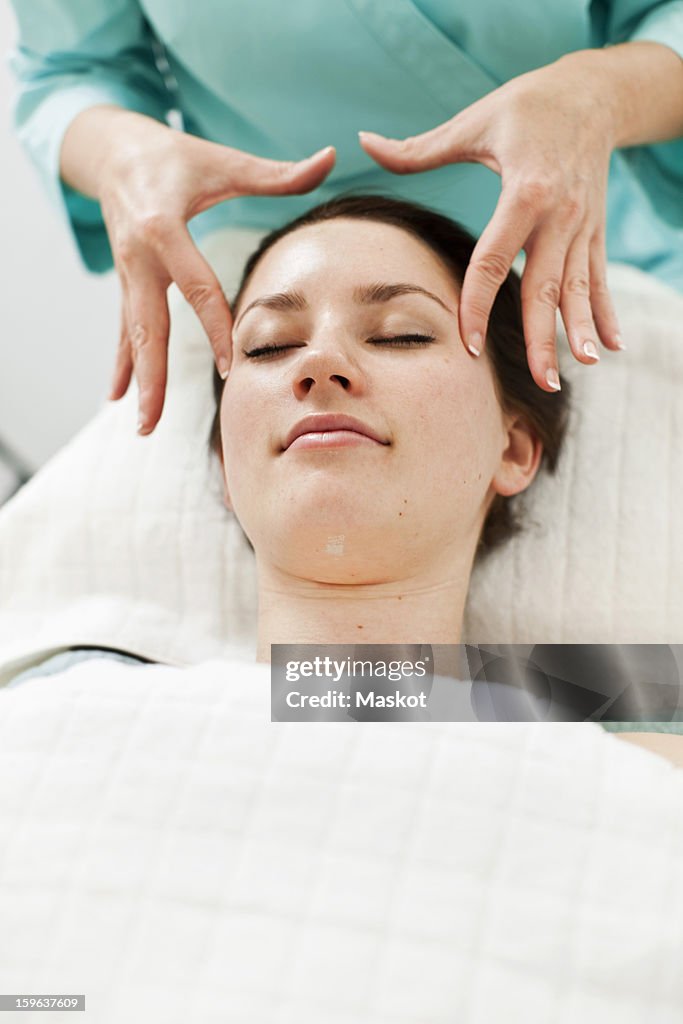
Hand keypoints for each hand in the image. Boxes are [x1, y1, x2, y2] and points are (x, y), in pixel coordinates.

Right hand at [90, 111, 334, 431]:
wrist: (112, 149)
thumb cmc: (174, 156)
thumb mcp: (223, 161)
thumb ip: (277, 171)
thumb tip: (332, 157)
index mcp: (164, 229)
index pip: (196, 287)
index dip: (214, 327)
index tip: (229, 367)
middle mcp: (139, 258)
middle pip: (148, 326)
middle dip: (152, 376)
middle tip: (153, 421)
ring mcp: (127, 275)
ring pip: (132, 337)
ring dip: (138, 383)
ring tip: (142, 426)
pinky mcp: (125, 282)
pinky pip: (123, 330)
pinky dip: (122, 363)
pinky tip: (116, 396)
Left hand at [358, 52, 624, 391]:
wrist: (593, 93)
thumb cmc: (526, 106)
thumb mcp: (473, 122)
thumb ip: (418, 148)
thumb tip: (364, 143)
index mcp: (524, 192)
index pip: (494, 260)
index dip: (478, 304)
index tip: (468, 343)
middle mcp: (559, 214)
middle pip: (545, 286)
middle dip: (542, 337)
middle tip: (540, 381)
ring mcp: (581, 225)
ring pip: (578, 288)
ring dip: (580, 330)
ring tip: (581, 367)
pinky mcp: (595, 230)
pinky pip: (600, 277)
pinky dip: (606, 312)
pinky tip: (612, 346)